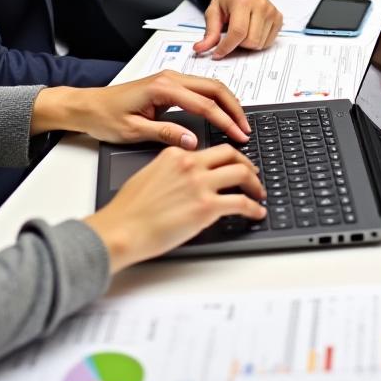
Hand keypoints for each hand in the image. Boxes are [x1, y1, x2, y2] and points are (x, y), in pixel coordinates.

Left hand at [31, 71, 250, 147]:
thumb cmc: (104, 117)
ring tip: (238, 124)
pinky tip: (222, 114)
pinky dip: (216, 100)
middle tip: (245, 129)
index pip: (204, 104)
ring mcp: (171, 79)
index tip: (238, 135)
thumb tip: (192, 140)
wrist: (86, 106)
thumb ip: (165, 134)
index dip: (225, 121)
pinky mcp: (169, 84)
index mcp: (162, 88)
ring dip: (228, 103)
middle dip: (234, 109)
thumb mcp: (133, 131)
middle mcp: (170, 78)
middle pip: (215, 88)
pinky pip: (201, 89)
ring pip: (210, 87)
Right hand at [82, 144, 266, 272]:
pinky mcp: (207, 207)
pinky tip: (256, 213)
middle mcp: (190, 165)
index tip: (234, 164)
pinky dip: (254, 208)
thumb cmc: (128, 211)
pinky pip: (241, 203)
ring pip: (242, 174)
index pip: (210, 150)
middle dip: (247, 164)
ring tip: (258, 194)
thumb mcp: (148, 175)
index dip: (227, 157)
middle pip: (231, 155)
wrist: (122, 230)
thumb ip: (171, 171)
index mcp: (175, 155)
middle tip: (253, 175)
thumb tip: (184, 179)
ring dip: (255, 185)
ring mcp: (200, 184)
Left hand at [197, 0, 279, 57]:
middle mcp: (260, 6)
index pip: (237, 32)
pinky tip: (252, 32)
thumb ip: (209, 32)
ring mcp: (272, 12)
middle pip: (251, 41)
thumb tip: (199, 49)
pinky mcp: (278, 17)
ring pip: (260, 44)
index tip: (217, 54)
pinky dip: (258, 42)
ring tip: (242, 33)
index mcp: (242, 1)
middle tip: (231, 38)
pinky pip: (269, 42)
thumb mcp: (213, 12)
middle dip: (238, 45)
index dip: (227, 47)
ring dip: (248, 44)